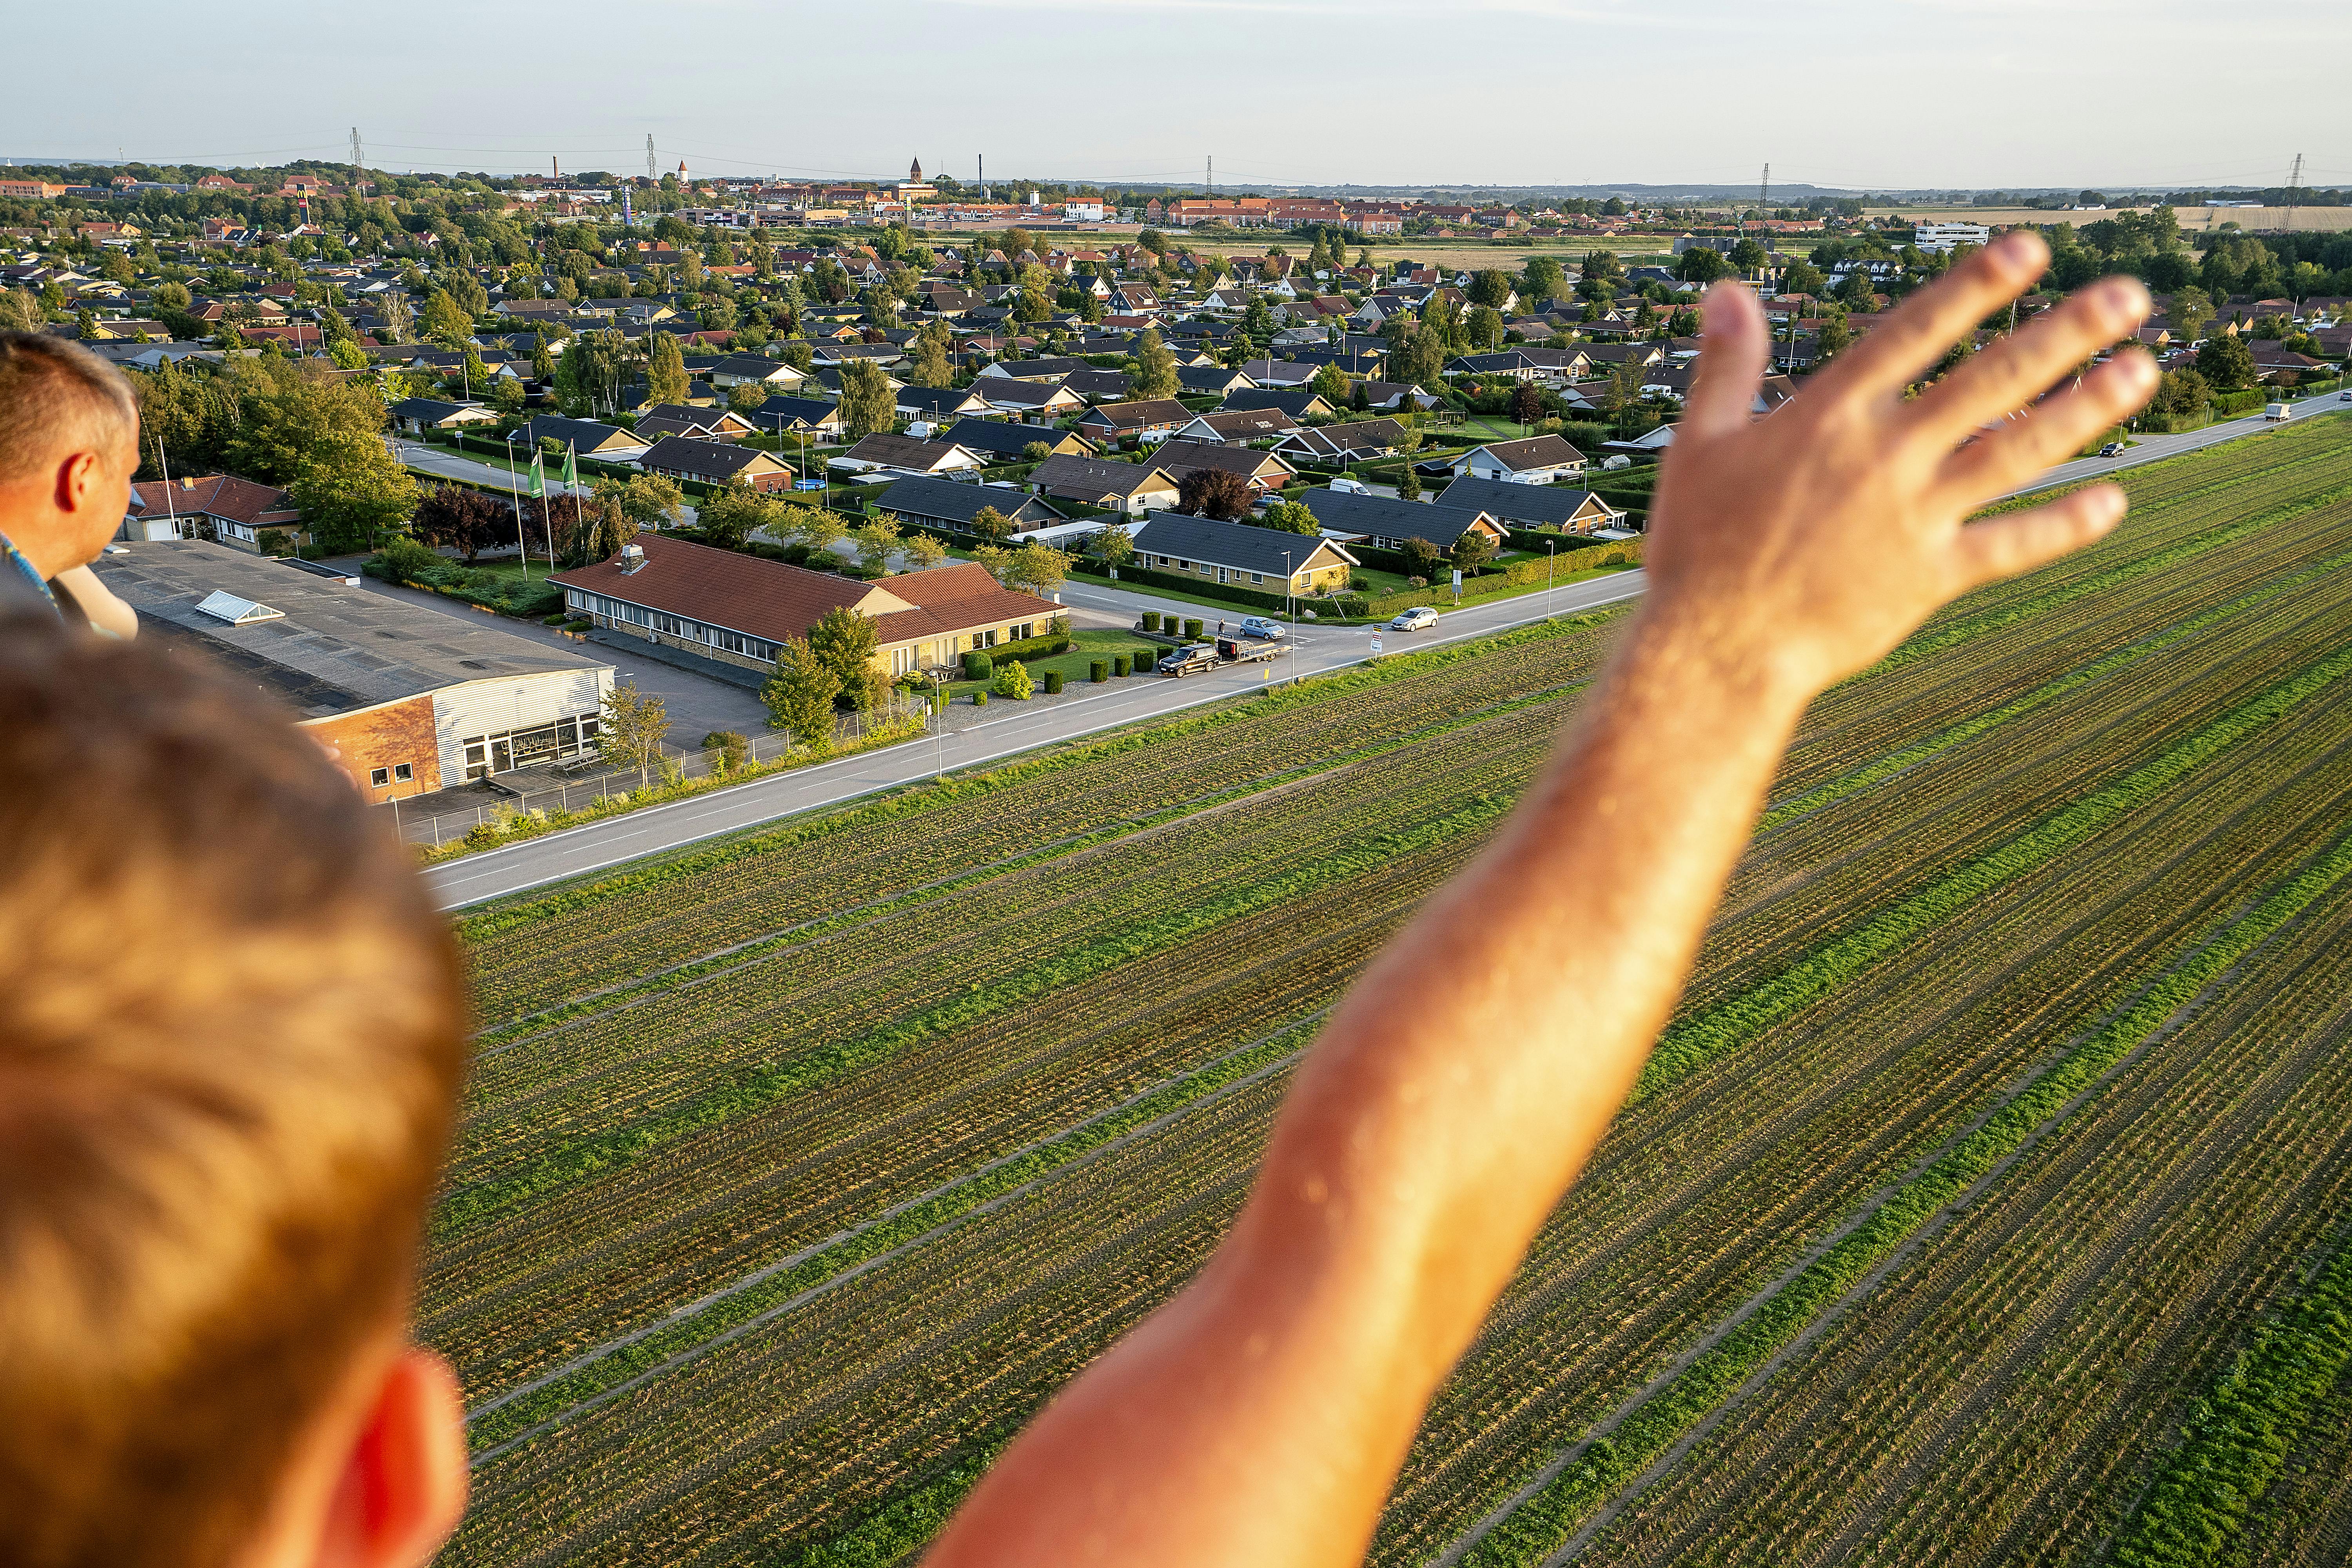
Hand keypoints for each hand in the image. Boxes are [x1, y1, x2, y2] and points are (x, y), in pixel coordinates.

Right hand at [1645, 231, 2155, 697]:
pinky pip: (2011, 548)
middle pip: (1991, 380)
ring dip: (2085, 408)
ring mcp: (1913, 518)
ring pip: (2017, 451)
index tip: (2031, 249)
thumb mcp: (1701, 444)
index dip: (1975, 288)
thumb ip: (1728, 364)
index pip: (1916, 334)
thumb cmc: (1696, 547)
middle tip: (2128, 297)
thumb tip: (1727, 290)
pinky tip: (2112, 502)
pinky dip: (2064, 527)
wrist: (1714, 651)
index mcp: (1829, 418)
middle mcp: (1884, 457)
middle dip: (2066, 332)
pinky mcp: (1929, 578)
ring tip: (2142, 369)